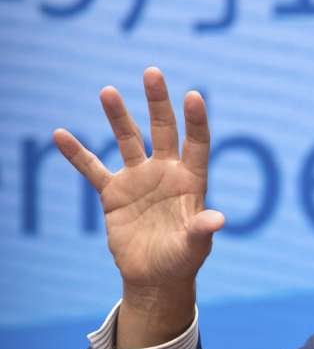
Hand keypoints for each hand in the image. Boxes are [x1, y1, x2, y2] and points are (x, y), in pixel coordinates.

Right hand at [54, 67, 223, 345]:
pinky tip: (60, 134)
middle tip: (152, 72)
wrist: (155, 276)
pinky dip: (77, 153)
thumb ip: (202, 230)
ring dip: (118, 117)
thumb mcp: (195, 247)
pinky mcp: (113, 193)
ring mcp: (139, 179)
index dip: (196, 121)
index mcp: (191, 181)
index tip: (194, 95)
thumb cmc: (182, 260)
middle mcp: (166, 173)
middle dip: (157, 103)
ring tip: (108, 91)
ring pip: (128, 140)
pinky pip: (92, 168)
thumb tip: (218, 219)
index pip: (196, 144)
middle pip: (163, 130)